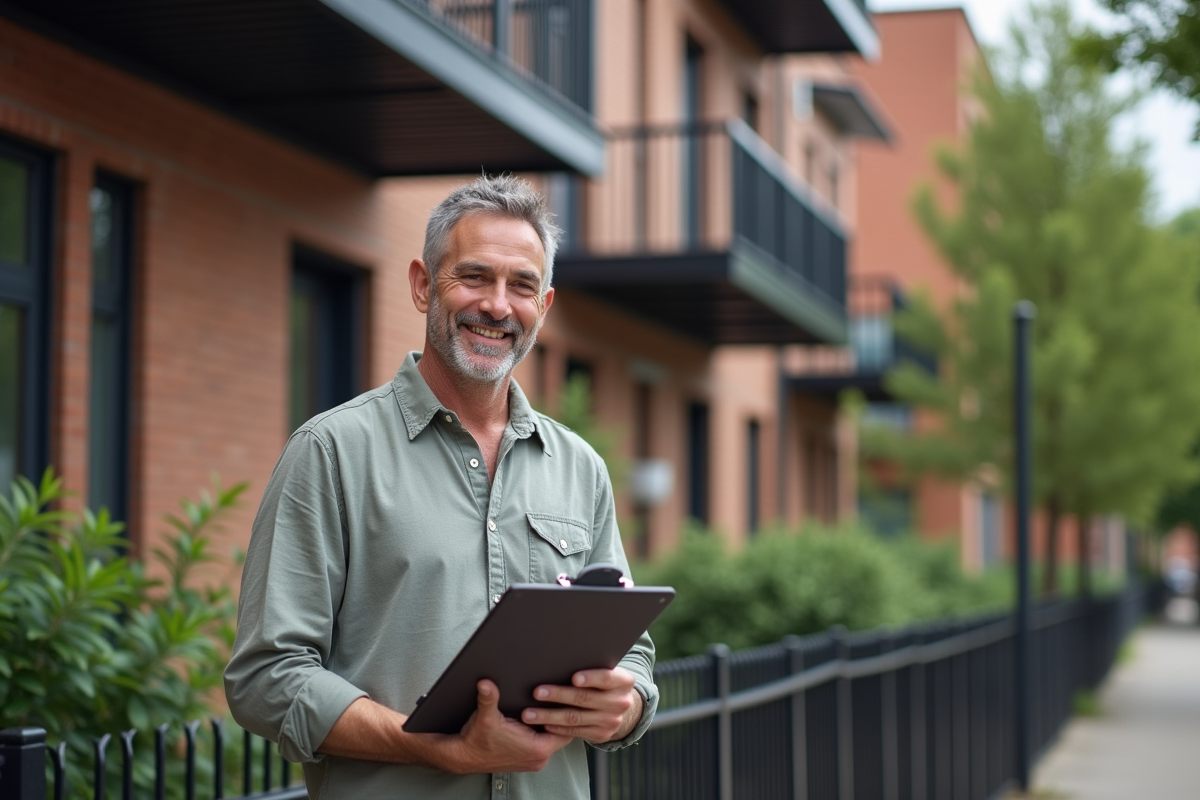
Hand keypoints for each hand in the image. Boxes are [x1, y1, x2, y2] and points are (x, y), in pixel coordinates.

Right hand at [445, 680, 573, 773]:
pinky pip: (545, 743)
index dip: (567, 712)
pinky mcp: (528, 759)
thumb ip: (489, 698)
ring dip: (552, 724)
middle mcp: (539, 758)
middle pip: (563, 733)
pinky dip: (544, 731)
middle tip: (561, 697)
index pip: (567, 729)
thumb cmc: (477, 741)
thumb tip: (486, 683)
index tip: (567, 698)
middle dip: (562, 716)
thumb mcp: (485, 717)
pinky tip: (538, 718)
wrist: (464, 756)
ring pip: (554, 738)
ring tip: (551, 706)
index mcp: (537, 749)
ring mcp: (534, 760)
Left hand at [520, 667, 642, 743]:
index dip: (590, 678)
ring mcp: (612, 721)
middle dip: (558, 695)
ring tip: (529, 713)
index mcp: (623, 681)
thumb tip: (559, 655)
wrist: (619, 704)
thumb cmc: (603, 680)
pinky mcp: (602, 735)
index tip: (573, 678)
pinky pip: (575, 732)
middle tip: (537, 692)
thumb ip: (591, 665)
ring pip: (575, 718)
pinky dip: (557, 728)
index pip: (606, 678)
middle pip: (585, 698)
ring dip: (549, 715)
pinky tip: (542, 724)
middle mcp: (620, 702)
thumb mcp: (605, 669)